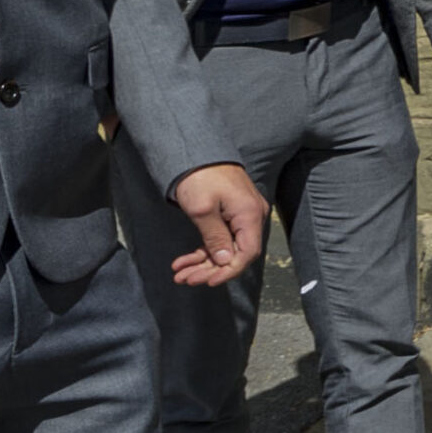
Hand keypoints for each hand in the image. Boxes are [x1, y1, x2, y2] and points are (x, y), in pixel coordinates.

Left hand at [168, 164, 268, 286]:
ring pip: (225, 248)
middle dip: (210, 270)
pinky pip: (220, 238)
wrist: (196, 151)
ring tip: (180, 273)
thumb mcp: (202, 210)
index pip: (247, 253)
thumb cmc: (200, 176)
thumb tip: (226, 262)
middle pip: (236, 253)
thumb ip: (216, 238)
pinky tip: (184, 260)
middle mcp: (251, 216)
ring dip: (203, 263)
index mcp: (249, 215)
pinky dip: (203, 251)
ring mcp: (241, 215)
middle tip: (185, 279)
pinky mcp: (231, 213)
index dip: (228, 271)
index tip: (207, 282)